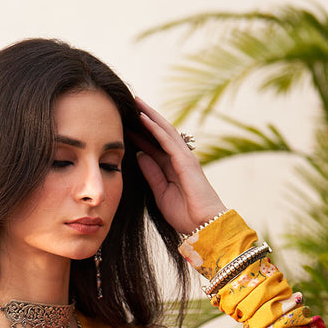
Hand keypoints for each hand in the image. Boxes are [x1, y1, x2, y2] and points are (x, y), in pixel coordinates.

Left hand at [131, 97, 225, 235]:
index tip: (124, 123)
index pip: (153, 144)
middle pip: (159, 132)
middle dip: (145, 117)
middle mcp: (178, 158)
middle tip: (129, 102)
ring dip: (149, 115)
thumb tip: (139, 155)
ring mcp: (184, 158)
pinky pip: (168, 141)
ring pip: (164, 131)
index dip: (139, 133)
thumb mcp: (160, 193)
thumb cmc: (185, 214)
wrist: (204, 226)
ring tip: (135, 102)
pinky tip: (144, 118)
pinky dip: (156, 128)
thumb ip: (151, 174)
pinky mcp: (186, 161)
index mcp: (171, 167)